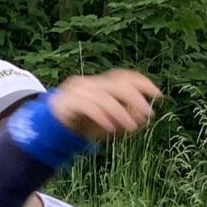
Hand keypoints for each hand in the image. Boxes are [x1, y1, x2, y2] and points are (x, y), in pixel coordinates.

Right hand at [46, 70, 161, 140]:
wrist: (47, 130)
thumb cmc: (81, 125)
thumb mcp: (108, 123)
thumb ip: (125, 117)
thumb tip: (144, 117)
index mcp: (100, 84)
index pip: (123, 76)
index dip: (142, 83)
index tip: (159, 95)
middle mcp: (89, 83)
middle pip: (116, 84)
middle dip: (135, 98)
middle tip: (148, 114)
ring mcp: (76, 91)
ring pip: (104, 96)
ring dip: (120, 112)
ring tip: (132, 127)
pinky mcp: (66, 102)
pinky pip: (88, 106)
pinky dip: (102, 116)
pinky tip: (111, 128)